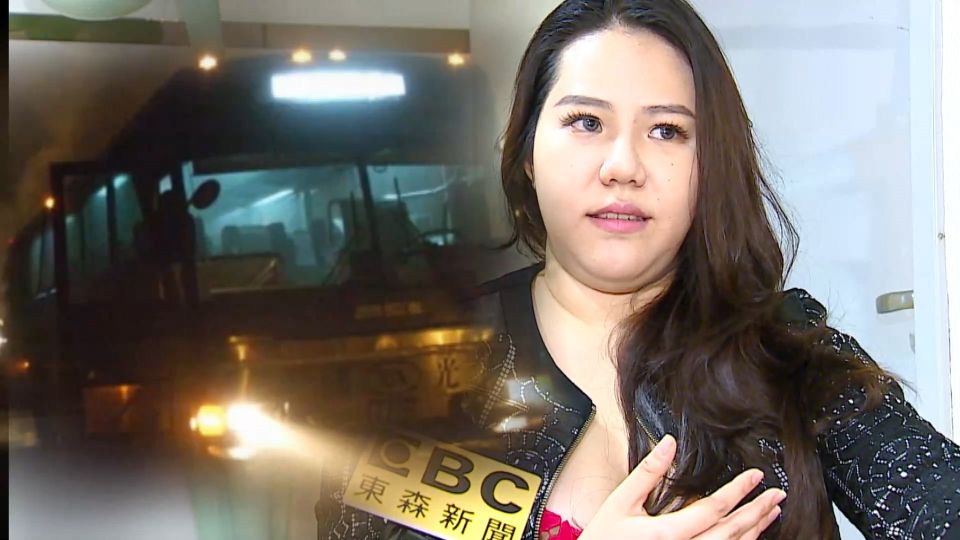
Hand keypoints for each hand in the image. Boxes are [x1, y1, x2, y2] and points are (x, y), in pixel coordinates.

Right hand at [578, 435, 784, 539]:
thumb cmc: (606, 537)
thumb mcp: (621, 501)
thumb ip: (647, 473)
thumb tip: (669, 443)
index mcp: (668, 534)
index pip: (714, 510)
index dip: (738, 491)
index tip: (755, 476)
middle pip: (731, 533)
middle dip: (757, 511)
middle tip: (776, 495)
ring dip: (755, 531)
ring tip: (771, 513)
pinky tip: (749, 536)